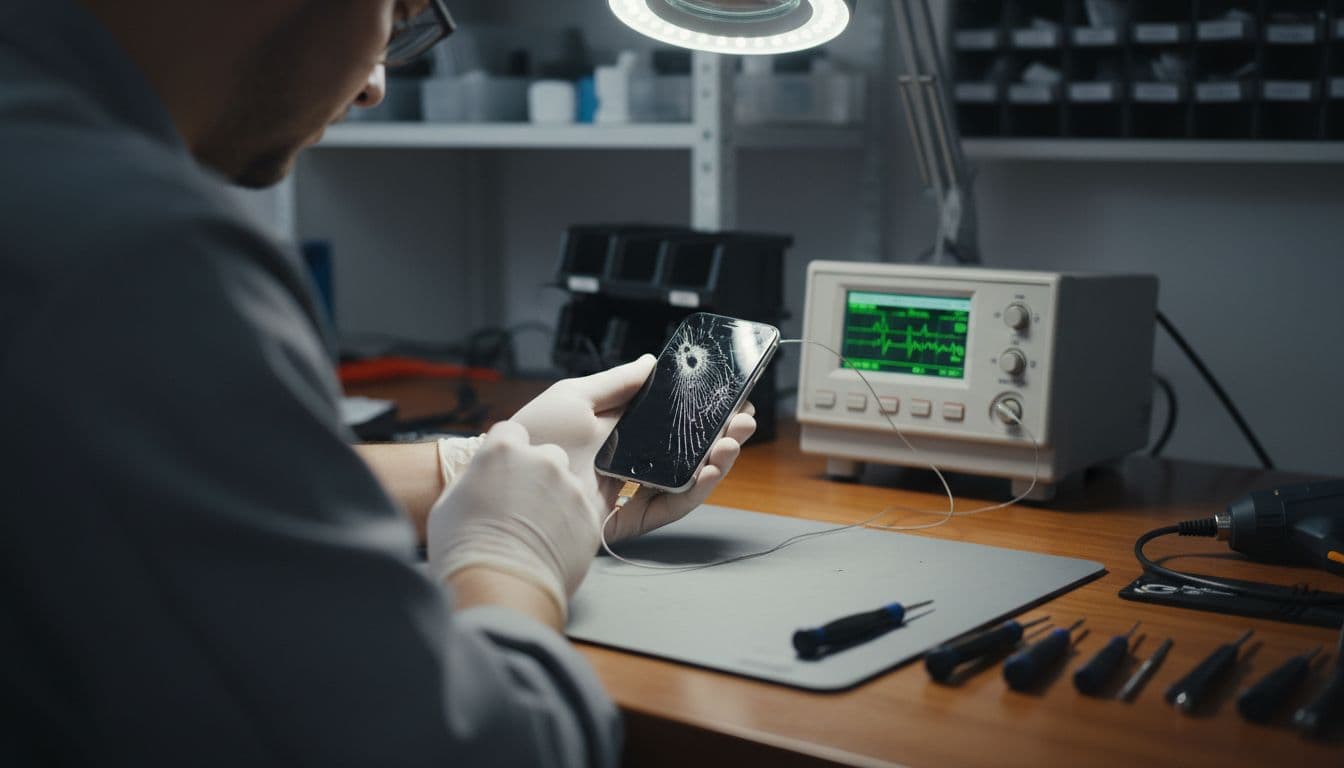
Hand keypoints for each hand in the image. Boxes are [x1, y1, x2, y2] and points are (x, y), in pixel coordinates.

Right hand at [427, 421, 604, 617]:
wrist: (500, 589)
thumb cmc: (463, 549)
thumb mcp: (448, 503)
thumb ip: (473, 478)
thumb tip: (481, 474)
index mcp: (503, 451)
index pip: (511, 432)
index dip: (506, 452)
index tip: (503, 471)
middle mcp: (542, 461)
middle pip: (547, 454)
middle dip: (537, 473)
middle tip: (522, 504)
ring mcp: (570, 488)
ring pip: (568, 484)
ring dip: (557, 499)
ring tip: (538, 531)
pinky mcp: (590, 516)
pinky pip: (583, 512)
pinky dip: (572, 524)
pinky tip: (553, 545)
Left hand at [509, 355, 756, 543]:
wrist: (503, 475)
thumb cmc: (531, 435)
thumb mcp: (575, 396)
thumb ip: (616, 383)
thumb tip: (653, 363)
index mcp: (623, 435)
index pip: (675, 426)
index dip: (706, 416)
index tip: (734, 401)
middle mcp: (632, 464)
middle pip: (689, 455)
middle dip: (722, 439)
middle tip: (746, 422)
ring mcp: (630, 493)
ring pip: (686, 482)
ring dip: (715, 464)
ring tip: (731, 444)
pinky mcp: (625, 521)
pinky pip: (667, 507)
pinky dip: (692, 491)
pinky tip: (707, 471)